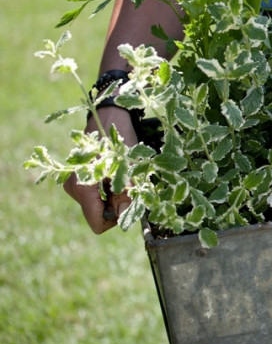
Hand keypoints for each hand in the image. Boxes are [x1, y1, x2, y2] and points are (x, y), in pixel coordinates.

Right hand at [63, 106, 137, 233]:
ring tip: (118, 174)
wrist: (106, 120)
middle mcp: (73, 189)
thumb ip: (126, 194)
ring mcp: (73, 185)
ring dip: (112, 196)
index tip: (127, 202)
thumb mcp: (128, 168)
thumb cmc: (119, 142)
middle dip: (115, 204)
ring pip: (98, 205)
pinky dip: (106, 189)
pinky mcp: (77, 181)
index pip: (97, 224)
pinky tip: (110, 172)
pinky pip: (95, 196)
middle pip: (99, 215)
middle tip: (125, 182)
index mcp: (83, 188)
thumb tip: (123, 217)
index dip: (116, 219)